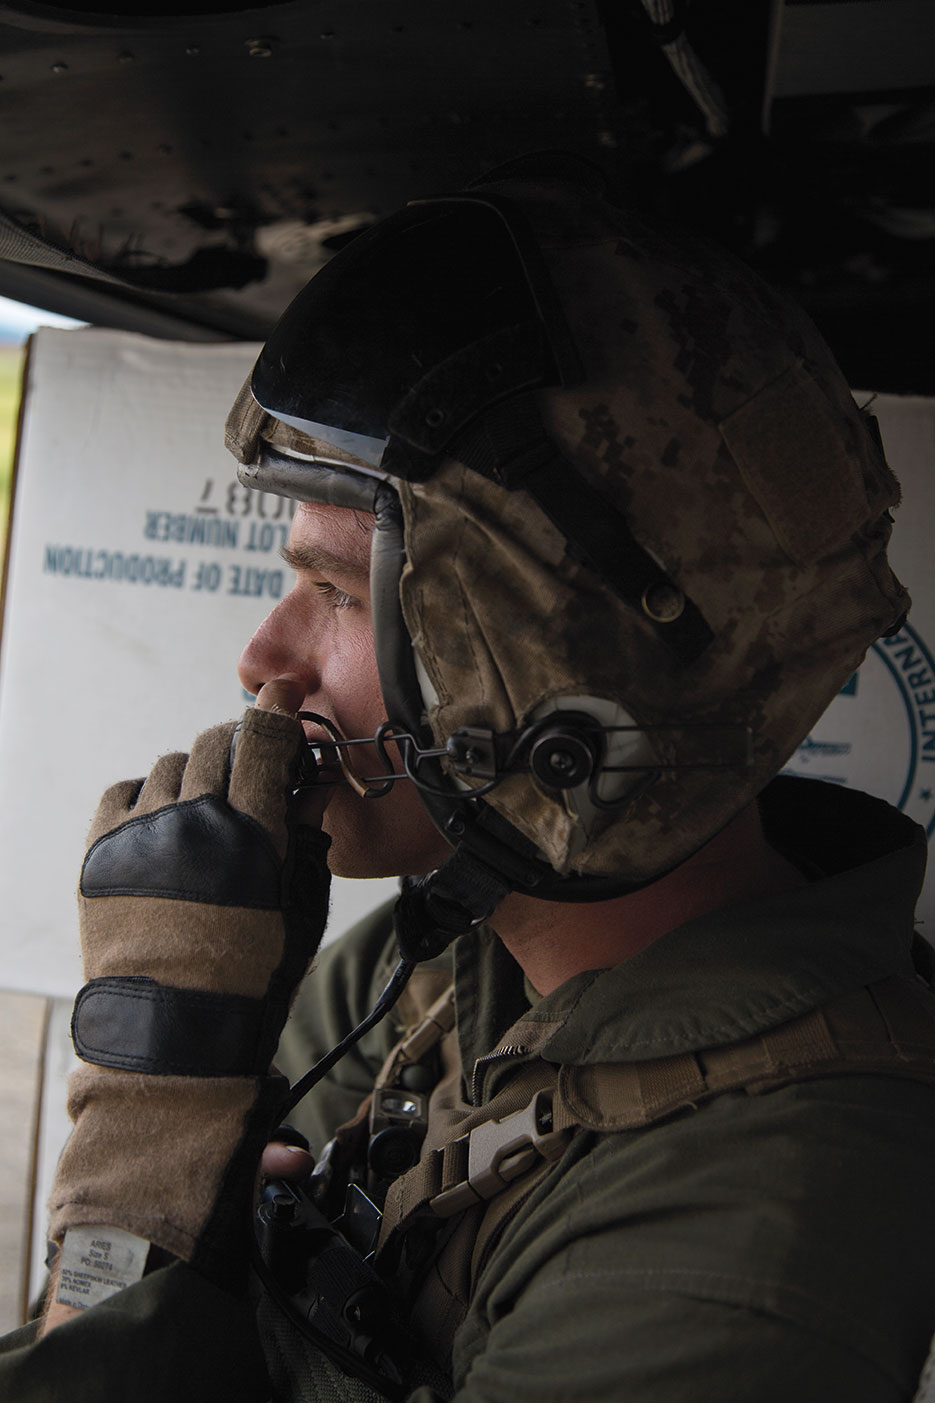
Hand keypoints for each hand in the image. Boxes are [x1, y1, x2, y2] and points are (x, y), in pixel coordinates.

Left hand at [47, 681, 330, 1292]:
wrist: (172, 1037)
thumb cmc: (249, 978)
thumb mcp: (299, 907)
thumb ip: (305, 837)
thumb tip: (309, 784)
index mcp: (250, 837)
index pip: (265, 742)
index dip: (278, 711)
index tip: (284, 698)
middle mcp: (191, 823)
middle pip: (215, 743)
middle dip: (239, 748)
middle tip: (249, 773)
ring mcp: (138, 836)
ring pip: (169, 765)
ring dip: (193, 778)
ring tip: (202, 817)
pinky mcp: (98, 852)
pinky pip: (123, 791)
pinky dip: (144, 799)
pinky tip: (161, 826)